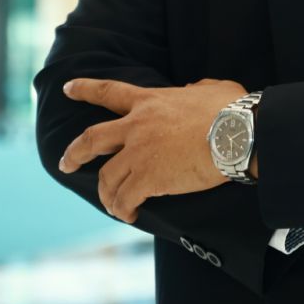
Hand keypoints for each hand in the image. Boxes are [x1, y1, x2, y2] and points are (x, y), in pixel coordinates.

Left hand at [59, 77, 247, 223]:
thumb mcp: (212, 88)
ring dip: (106, 194)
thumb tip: (194, 89)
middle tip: (65, 164)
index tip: (68, 89)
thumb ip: (196, 88)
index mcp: (150, 100)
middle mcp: (136, 126)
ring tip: (113, 205)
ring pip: (106, 177)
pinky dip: (124, 209)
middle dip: (73, 153)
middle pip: (91, 139)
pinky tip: (131, 215)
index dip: (85, 89)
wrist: (238, 134)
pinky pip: (125, 199)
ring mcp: (139, 153)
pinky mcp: (149, 179)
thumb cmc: (232, 111)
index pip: (109, 92)